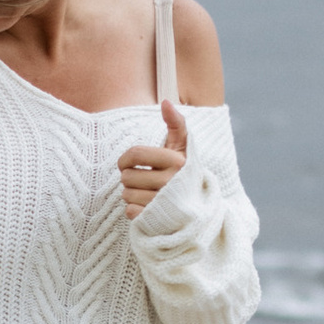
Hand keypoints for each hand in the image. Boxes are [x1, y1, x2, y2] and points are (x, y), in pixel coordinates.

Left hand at [117, 98, 189, 219]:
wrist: (198, 209)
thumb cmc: (183, 172)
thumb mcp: (183, 148)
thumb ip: (176, 123)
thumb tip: (166, 102)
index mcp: (177, 161)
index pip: (134, 154)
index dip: (125, 159)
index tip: (128, 163)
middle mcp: (172, 183)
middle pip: (127, 177)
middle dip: (130, 178)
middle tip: (142, 180)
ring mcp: (164, 203)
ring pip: (126, 195)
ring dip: (132, 194)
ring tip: (146, 193)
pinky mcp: (157, 221)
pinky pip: (130, 211)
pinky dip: (134, 210)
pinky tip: (147, 208)